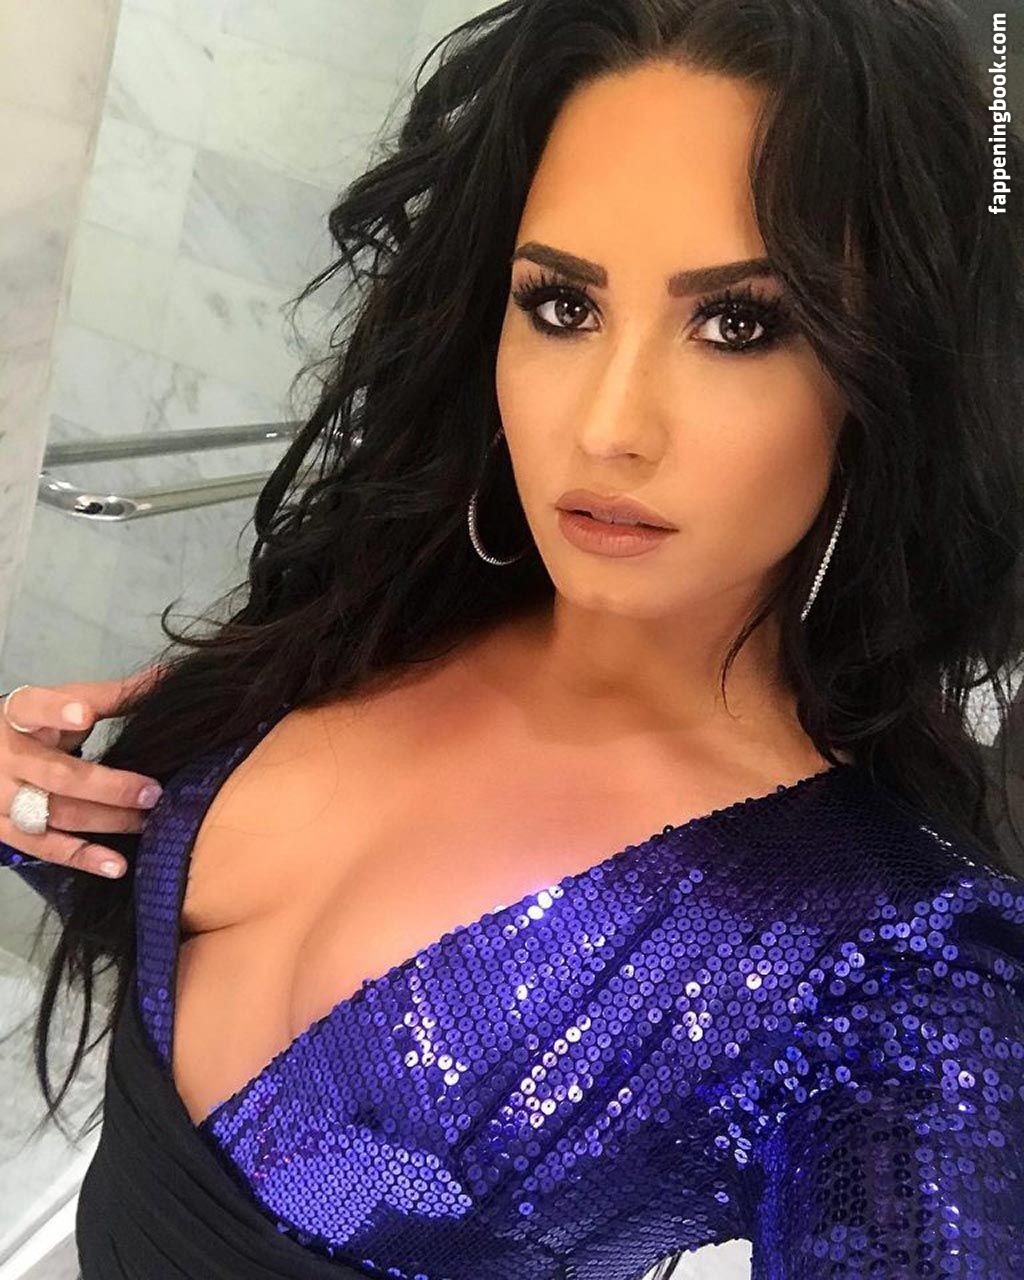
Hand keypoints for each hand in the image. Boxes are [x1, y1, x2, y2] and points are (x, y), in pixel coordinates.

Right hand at [0, 665, 166, 878]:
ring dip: (105, 821)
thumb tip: (167, 677)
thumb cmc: (35, 726)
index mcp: (17, 716)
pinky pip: (45, 848)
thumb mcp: (61, 702)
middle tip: (152, 792)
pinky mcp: (6, 831)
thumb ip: (109, 696)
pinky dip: (83, 857)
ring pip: (55, 814)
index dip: (56, 711)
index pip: (32, 709)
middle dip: (108, 786)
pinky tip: (117, 865)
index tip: (85, 714)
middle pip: (57, 775)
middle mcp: (6, 759)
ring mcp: (1, 799)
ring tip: (147, 821)